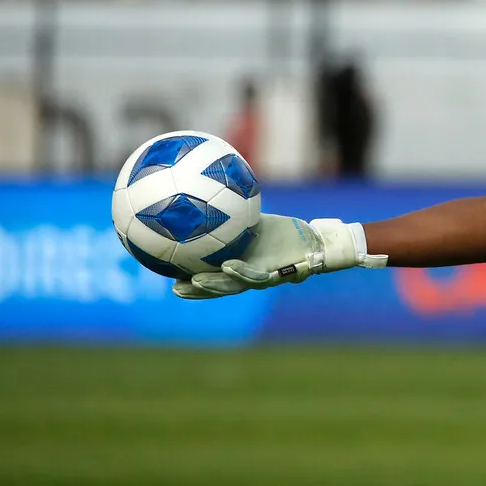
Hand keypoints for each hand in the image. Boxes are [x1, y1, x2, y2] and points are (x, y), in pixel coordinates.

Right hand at [172, 214, 386, 299]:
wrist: (315, 241)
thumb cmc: (283, 233)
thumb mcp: (255, 222)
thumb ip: (235, 216)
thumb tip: (212, 193)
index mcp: (241, 266)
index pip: (212, 278)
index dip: (193, 284)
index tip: (171, 280)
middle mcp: (250, 275)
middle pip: (219, 288)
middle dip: (198, 292)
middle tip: (175, 289)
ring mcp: (263, 276)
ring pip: (235, 286)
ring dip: (215, 286)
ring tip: (196, 282)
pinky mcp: (279, 272)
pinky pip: (258, 275)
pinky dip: (242, 272)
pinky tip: (228, 266)